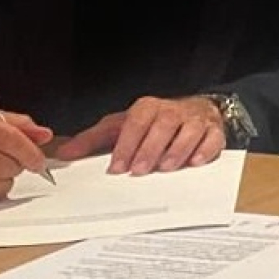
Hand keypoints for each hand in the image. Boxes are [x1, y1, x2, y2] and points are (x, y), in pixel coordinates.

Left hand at [53, 94, 225, 174]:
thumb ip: (93, 140)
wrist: (195, 110)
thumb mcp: (121, 126)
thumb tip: (65, 154)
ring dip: (177, 150)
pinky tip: (195, 162)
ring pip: (188, 131)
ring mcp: (195, 120)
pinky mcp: (214, 131)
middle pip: (163, 125)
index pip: (136, 122)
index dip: (127, 144)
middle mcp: (172, 110)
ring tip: (165, 168)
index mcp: (148, 108)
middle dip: (150, 148)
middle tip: (139, 170)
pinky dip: (205, 150)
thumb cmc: (153, 123)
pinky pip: (212, 138)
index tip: (118, 167)